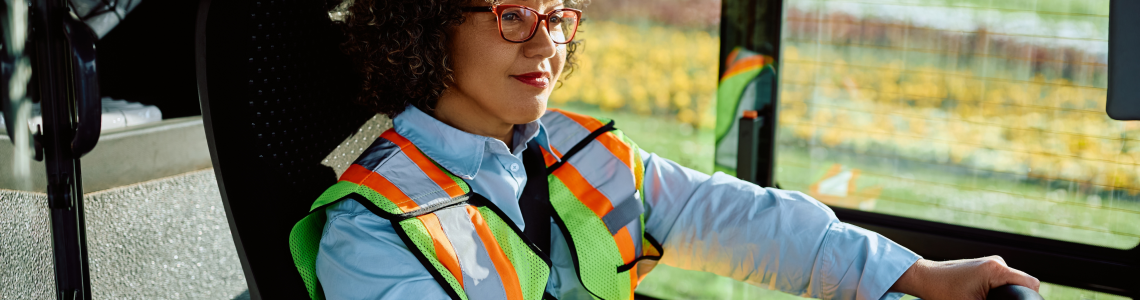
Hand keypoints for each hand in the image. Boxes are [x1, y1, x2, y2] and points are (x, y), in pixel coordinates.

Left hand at [889, 256, 1039, 299]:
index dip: (1029, 298)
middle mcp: (997, 262)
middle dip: (1014, 297)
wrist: (924, 278)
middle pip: (1022, 284)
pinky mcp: (984, 267)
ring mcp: (991, 263)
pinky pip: (1002, 280)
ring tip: (985, 299)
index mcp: (996, 269)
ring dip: (1005, 294)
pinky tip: (986, 297)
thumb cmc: (942, 291)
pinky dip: (998, 290)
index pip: (1030, 284)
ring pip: (1012, 283)